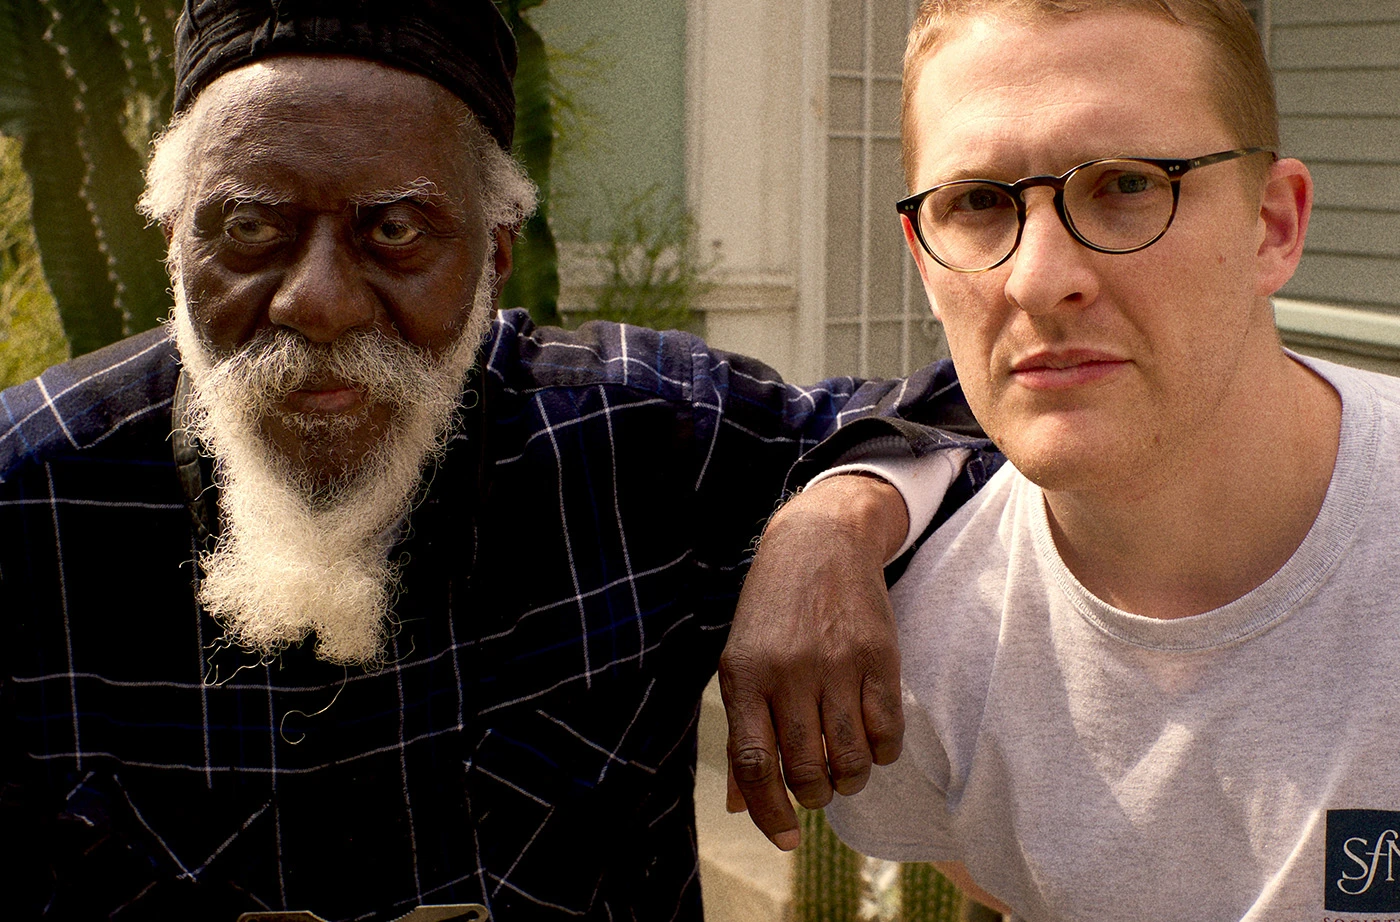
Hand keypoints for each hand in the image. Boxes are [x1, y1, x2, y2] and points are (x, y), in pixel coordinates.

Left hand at [718, 473, 907, 849]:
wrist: (819, 543)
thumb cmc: (773, 612)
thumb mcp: (741, 661)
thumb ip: (742, 732)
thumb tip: (741, 806)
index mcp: (745, 675)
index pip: (754, 765)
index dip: (769, 813)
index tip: (786, 839)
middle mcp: (789, 671)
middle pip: (806, 769)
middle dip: (814, 794)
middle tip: (818, 787)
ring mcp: (837, 664)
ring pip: (851, 759)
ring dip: (849, 780)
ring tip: (844, 770)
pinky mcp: (880, 657)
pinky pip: (887, 733)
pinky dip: (881, 753)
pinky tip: (871, 741)